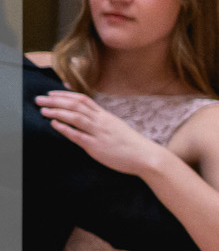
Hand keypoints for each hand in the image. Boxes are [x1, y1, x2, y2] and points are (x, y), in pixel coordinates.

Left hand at [37, 91, 166, 176]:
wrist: (146, 156)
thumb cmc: (132, 145)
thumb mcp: (117, 128)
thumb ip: (103, 123)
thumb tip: (89, 120)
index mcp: (106, 116)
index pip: (83, 100)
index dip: (65, 95)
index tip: (51, 93)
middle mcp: (102, 121)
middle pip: (76, 105)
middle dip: (56, 101)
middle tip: (39, 99)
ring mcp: (99, 133)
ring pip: (76, 117)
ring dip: (58, 112)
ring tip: (43, 110)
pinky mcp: (97, 146)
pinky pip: (78, 135)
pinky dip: (65, 129)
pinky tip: (55, 124)